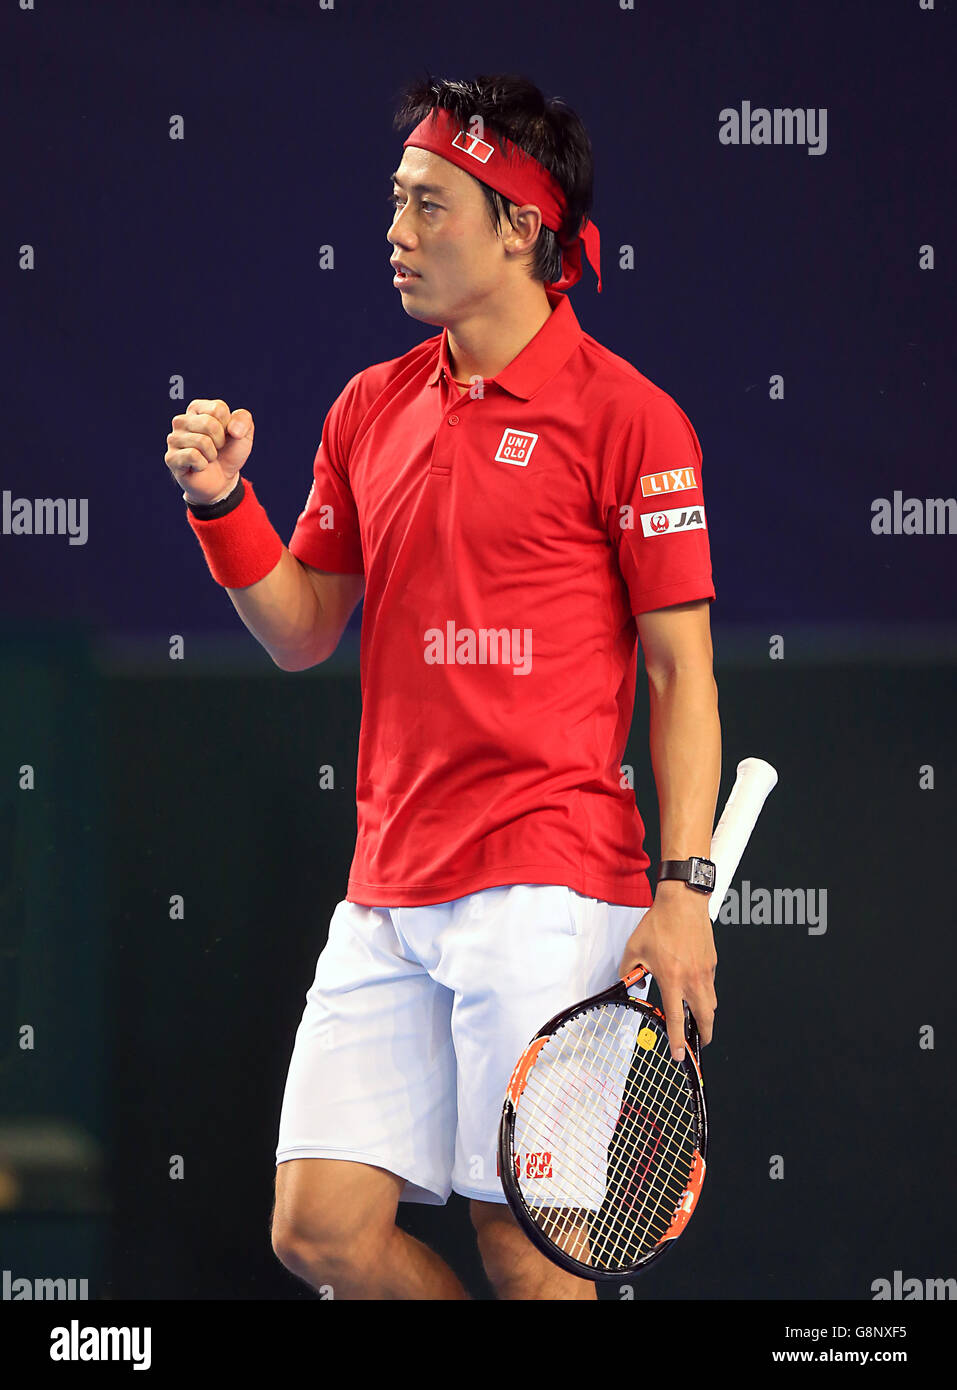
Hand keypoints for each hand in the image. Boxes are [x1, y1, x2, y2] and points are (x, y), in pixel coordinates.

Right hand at [165, 398, 254, 503]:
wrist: (223, 480)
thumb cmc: (229, 452)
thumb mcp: (244, 433)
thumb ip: (244, 419)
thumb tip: (232, 430)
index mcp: (197, 408)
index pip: (218, 409)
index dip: (228, 425)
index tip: (224, 434)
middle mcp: (181, 420)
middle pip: (209, 423)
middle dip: (221, 441)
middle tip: (217, 448)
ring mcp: (173, 439)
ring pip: (202, 441)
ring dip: (212, 454)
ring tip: (208, 457)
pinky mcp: (171, 457)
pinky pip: (193, 456)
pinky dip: (203, 464)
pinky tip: (199, 466)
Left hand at [617, 881, 716, 1061]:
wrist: (682, 902)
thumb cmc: (659, 923)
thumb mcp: (634, 949)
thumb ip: (629, 971)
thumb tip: (631, 983)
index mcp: (672, 978)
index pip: (677, 1018)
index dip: (678, 1040)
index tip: (679, 1055)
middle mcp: (692, 978)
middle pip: (705, 1018)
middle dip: (703, 1035)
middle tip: (697, 1043)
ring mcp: (705, 971)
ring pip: (711, 1003)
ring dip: (706, 1016)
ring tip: (697, 1020)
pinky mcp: (712, 962)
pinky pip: (711, 985)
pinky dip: (705, 994)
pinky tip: (695, 989)